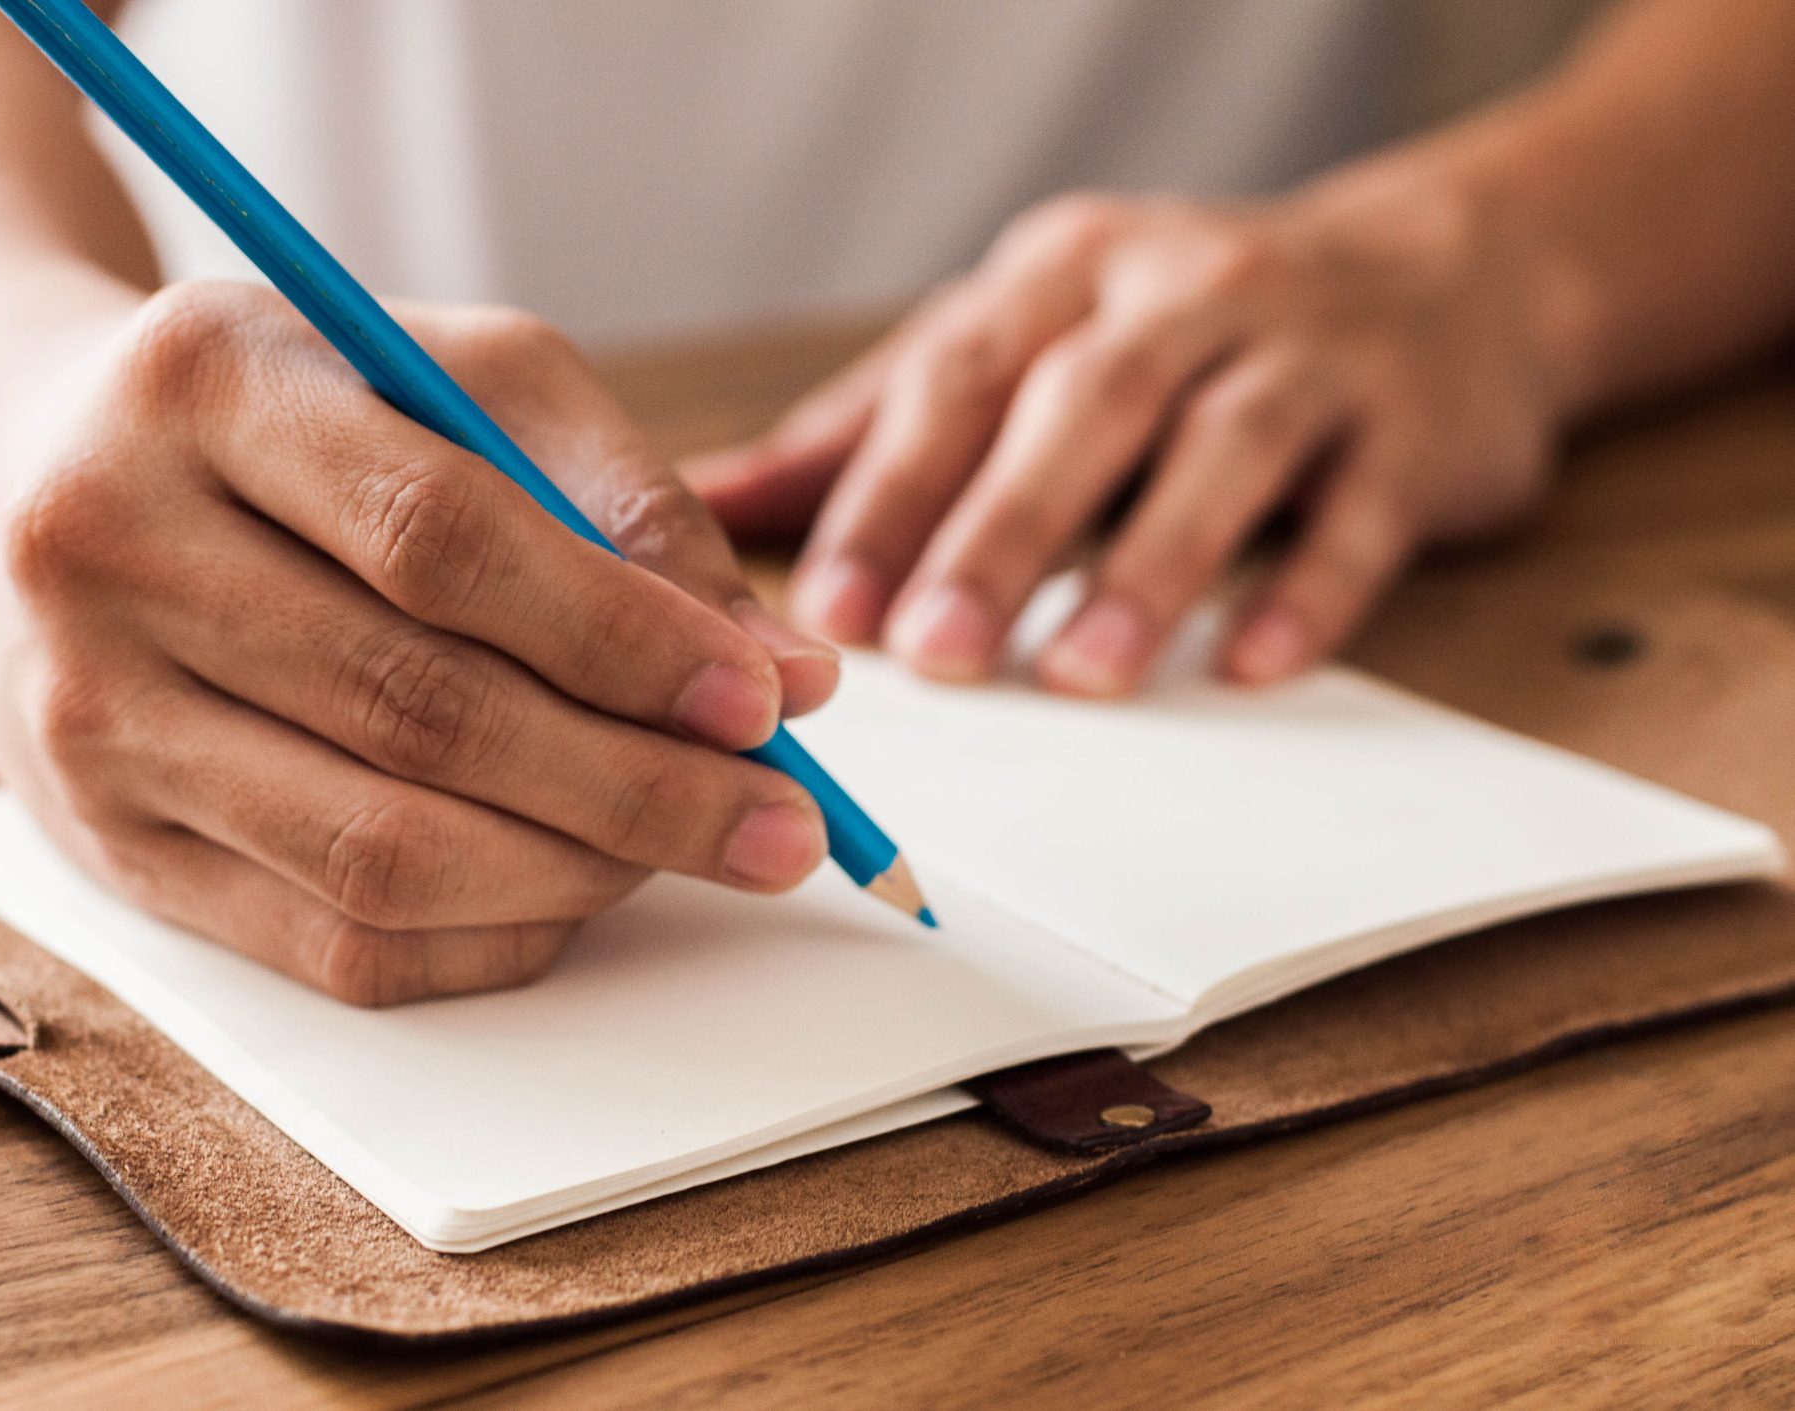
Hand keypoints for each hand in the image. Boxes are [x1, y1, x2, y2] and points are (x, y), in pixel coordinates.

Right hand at [0, 283, 841, 1003]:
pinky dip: (494, 938)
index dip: (622, 637)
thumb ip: (622, 501)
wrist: (24, 479)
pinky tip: (578, 891)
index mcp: (205, 382)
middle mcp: (111, 549)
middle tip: (788, 824)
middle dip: (640, 787)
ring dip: (581, 874)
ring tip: (696, 845)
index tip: (768, 701)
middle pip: (418, 714)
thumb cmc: (293, 417)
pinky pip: (336, 950)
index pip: (439, 537)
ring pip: (380, 856)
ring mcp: (87, 717)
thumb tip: (786, 675)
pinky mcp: (107, 852)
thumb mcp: (451, 378)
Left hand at [690, 185, 1572, 692]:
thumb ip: (875, 426)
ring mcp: (1310, 349)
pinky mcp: (1412, 426)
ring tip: (1079, 678)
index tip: (831, 612)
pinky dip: (1307, 592)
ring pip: (1223, 449)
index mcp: (1062, 272)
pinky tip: (1250, 666)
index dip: (890, 495)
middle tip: (937, 656)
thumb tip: (711, 500)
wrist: (1437, 273)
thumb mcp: (1022, 341)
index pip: (957, 378)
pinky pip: (1359, 511)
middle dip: (1002, 532)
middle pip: (1086, 406)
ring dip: (1149, 567)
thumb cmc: (1177, 326)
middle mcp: (1184, 290)